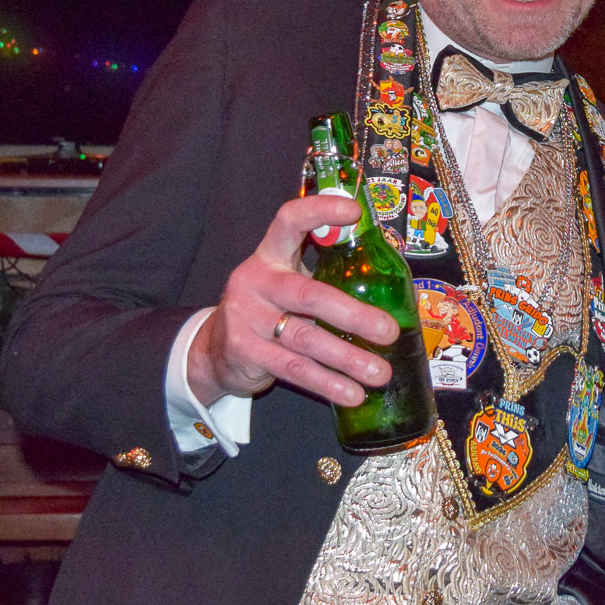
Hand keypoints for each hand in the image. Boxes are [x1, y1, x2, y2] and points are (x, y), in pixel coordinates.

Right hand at [186, 193, 399, 407]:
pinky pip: (294, 369)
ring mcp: (246, 317)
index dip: (320, 211)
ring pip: (305, 339)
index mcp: (270, 255)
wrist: (213, 350)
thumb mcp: (287, 282)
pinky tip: (352, 394)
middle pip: (309, 295)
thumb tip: (391, 284)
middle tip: (389, 332)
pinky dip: (327, 383)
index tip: (354, 212)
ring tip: (380, 373)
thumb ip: (324, 276)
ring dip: (347, 358)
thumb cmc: (268, 310)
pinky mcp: (244, 351)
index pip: (290, 221)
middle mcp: (256, 281)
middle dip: (354, 315)